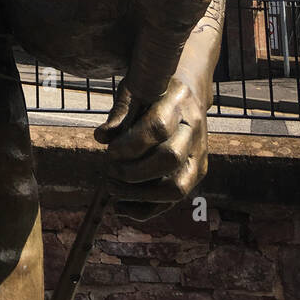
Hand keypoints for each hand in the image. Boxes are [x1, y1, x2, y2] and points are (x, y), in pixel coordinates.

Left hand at [94, 74, 207, 220]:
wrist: (189, 93)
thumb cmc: (155, 90)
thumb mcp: (135, 89)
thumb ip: (120, 112)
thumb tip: (100, 138)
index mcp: (178, 102)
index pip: (158, 127)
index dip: (130, 145)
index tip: (109, 151)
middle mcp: (193, 130)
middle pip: (170, 159)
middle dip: (134, 172)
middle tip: (109, 171)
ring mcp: (199, 154)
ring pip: (177, 187)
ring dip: (140, 195)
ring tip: (112, 189)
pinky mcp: (197, 172)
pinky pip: (175, 199)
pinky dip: (147, 209)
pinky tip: (122, 208)